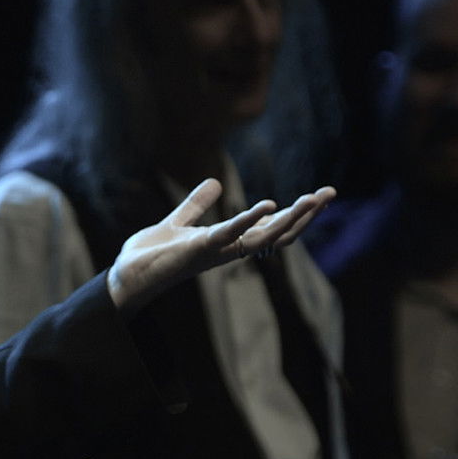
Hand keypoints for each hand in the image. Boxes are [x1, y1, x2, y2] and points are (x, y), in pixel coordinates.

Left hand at [106, 180, 335, 309]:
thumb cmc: (151, 255)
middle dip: (306, 215)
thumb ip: (196, 204)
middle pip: (278, 235)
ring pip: (263, 237)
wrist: (126, 275)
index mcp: (228, 242)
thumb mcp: (178, 222)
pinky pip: (229, 234)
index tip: (320, 196)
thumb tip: (216, 183)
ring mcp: (216, 251)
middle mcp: (228, 250)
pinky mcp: (198, 249)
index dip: (296, 215)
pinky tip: (269, 204)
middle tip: (331, 193)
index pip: (271, 229)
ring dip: (290, 219)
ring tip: (314, 199)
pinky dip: (249, 219)